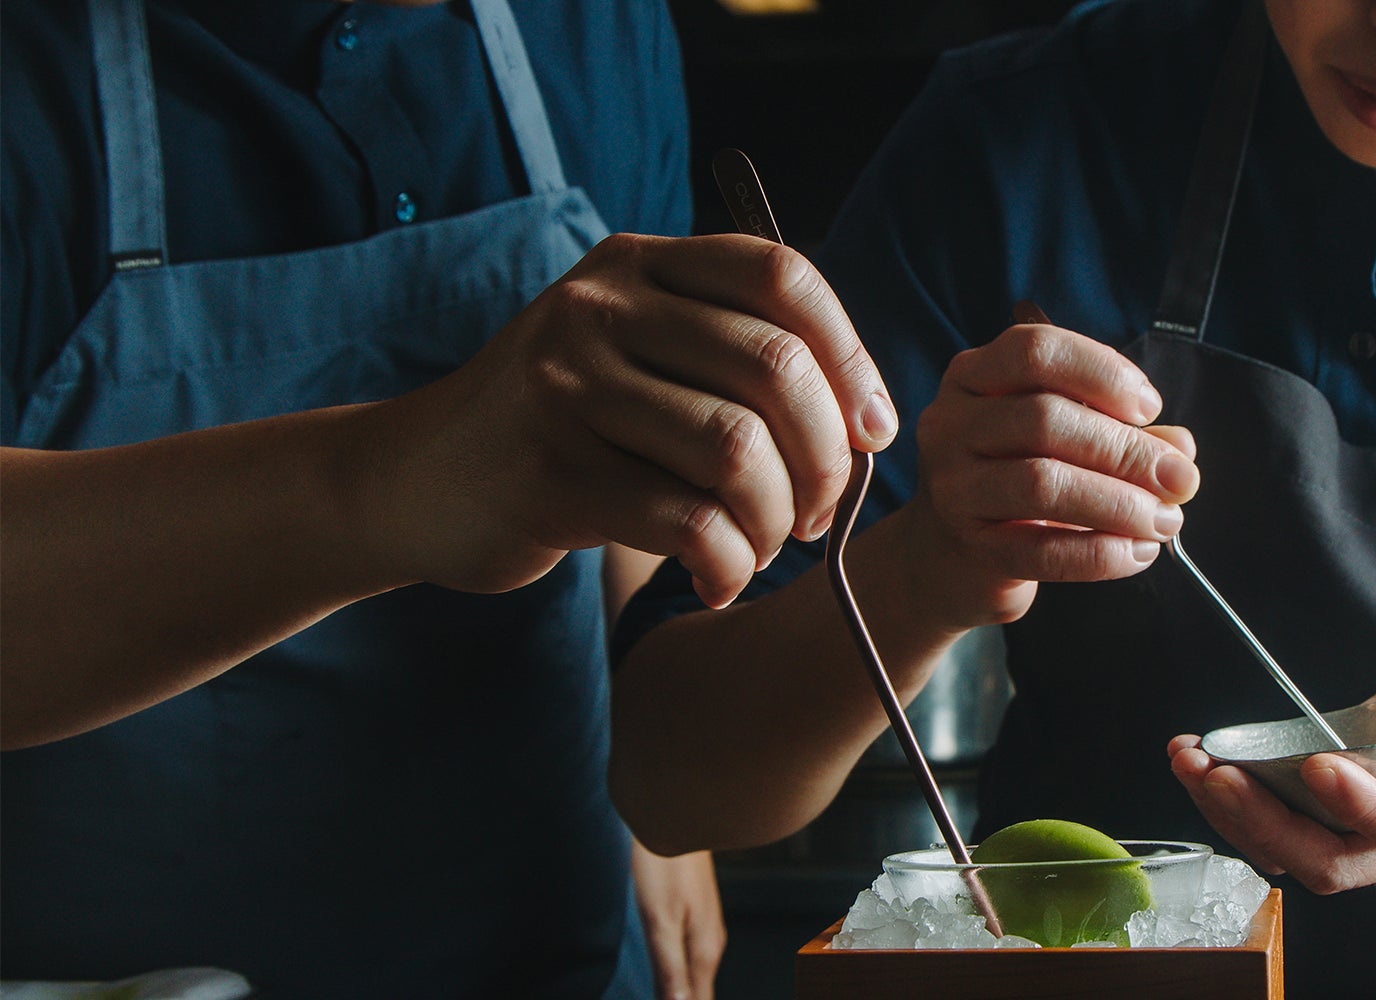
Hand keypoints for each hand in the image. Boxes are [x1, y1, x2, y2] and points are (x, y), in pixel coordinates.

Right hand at [365, 233, 895, 606]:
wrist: (411, 480)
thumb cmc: (562, 426)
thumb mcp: (635, 353)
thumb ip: (732, 355)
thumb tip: (866, 418)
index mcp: (639, 264)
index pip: (784, 277)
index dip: (850, 358)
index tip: (871, 433)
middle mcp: (601, 307)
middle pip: (776, 369)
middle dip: (826, 460)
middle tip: (816, 514)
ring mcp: (566, 386)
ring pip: (739, 451)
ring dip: (776, 521)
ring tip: (758, 547)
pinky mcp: (548, 473)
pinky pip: (687, 522)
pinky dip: (727, 564)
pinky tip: (717, 577)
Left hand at [630, 842, 725, 999]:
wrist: (681, 818)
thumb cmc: (666, 868)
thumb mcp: (661, 922)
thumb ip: (669, 969)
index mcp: (704, 951)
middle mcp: (710, 944)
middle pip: (701, 993)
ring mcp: (705, 930)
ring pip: (697, 977)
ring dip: (684, 994)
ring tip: (664, 998)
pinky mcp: (695, 918)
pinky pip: (691, 960)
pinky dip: (679, 976)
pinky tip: (668, 979)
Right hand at [900, 320, 1200, 625]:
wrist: (951, 555)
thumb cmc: (1017, 477)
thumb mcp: (1065, 439)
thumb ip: (1121, 433)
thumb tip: (1179, 450)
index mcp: (976, 377)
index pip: (1036, 352)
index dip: (1102, 373)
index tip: (1149, 407)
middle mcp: (952, 423)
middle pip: (1044, 419)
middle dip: (1125, 450)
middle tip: (1179, 479)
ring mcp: (953, 487)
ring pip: (1042, 484)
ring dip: (1119, 503)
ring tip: (1164, 520)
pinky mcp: (970, 548)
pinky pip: (1041, 551)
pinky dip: (1100, 553)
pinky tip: (1137, 552)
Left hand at [1168, 629, 1375, 892]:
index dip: (1360, 805)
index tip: (1317, 764)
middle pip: (1331, 861)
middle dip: (1266, 822)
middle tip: (1215, 772)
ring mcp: (1360, 831)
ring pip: (1289, 852)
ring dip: (1231, 813)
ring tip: (1188, 760)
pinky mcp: (1325, 815)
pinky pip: (1271, 825)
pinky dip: (1226, 797)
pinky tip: (1194, 756)